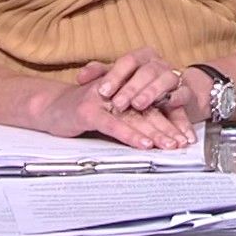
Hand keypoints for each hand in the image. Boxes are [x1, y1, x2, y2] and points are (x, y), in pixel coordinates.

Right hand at [32, 77, 193, 148]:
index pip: (153, 105)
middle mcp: (117, 91)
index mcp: (125, 90)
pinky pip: (114, 125)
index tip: (187, 136)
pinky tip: (144, 144)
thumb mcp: (109, 112)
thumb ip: (130, 116)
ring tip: (171, 145)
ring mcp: (103, 100)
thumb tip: (156, 134)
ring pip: (135, 118)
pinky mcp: (88, 111)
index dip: (171, 120)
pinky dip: (130, 135)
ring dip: (155, 133)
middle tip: (184, 143)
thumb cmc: (80, 111)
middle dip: (168, 128)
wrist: (48, 107)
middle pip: (148, 111)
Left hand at [76, 47, 184, 114]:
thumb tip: (80, 77)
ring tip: (138, 106)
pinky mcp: (185, 91)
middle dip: (131, 88)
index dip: (114, 76)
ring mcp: (174, 76)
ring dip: (151, 93)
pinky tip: (166, 106)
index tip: (101, 91)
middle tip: (118, 104)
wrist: (170, 90)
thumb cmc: (137, 85)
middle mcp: (159, 63)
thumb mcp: (118, 78)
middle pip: (146, 71)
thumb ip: (99, 74)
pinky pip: (183, 93)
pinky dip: (175, 100)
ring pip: (165, 80)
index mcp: (142, 56)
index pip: (128, 61)